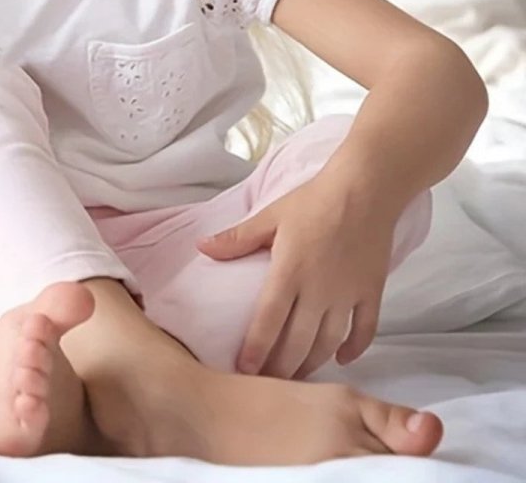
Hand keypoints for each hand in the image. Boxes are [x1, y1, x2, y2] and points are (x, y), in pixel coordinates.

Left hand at [196, 175, 397, 379]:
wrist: (364, 190)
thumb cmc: (312, 201)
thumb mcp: (270, 216)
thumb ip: (237, 238)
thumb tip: (201, 247)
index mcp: (289, 272)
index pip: (268, 320)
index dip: (255, 349)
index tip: (244, 370)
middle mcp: (318, 290)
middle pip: (298, 341)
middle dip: (282, 366)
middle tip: (268, 382)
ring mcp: (347, 294)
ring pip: (328, 342)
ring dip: (312, 362)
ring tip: (298, 377)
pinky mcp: (371, 292)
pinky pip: (364, 330)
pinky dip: (354, 348)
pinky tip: (341, 358)